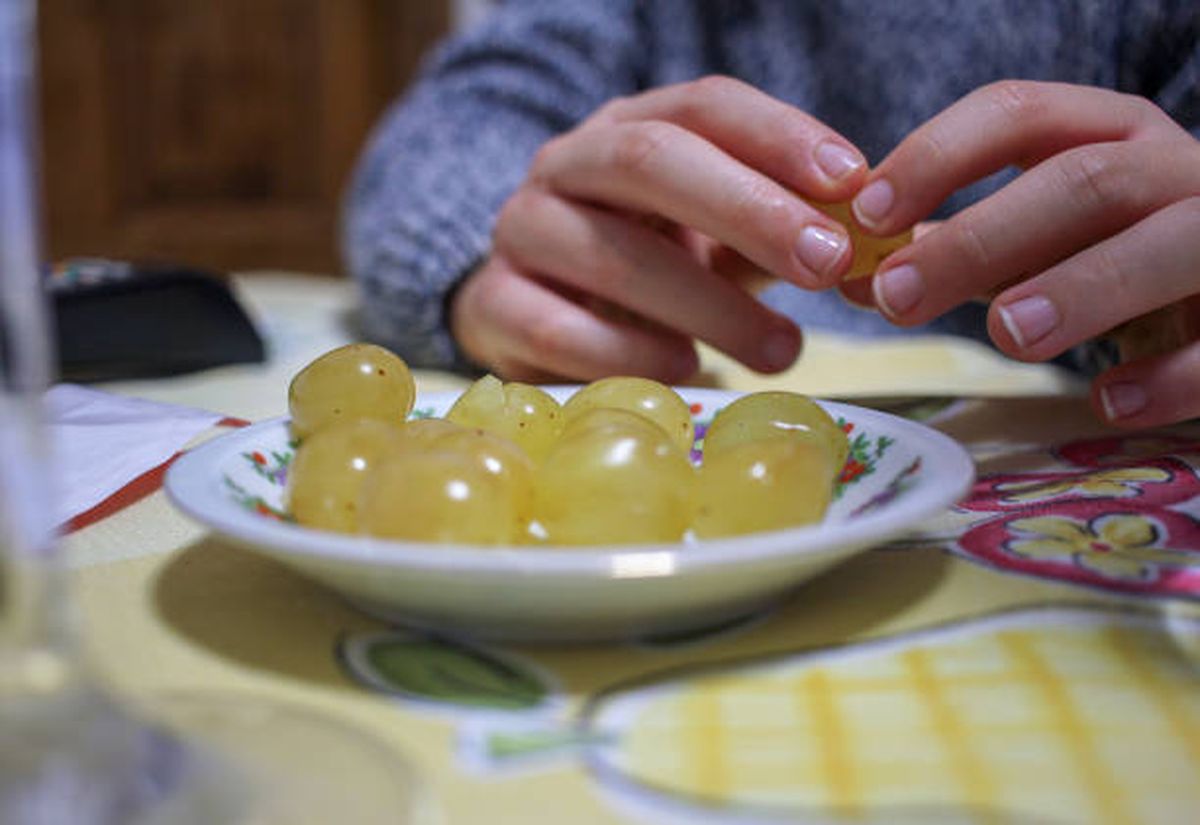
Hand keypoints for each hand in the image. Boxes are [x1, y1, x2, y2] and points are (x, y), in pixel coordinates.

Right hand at [450, 76, 867, 382]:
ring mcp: (521, 231)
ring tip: (783, 352)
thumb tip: (902, 251)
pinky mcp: (491, 305)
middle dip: (749, 209)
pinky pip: (555, 329)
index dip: (778, 134)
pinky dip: (628, 354)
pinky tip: (686, 371)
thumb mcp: (724, 238)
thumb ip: (799, 235)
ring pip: (608, 252)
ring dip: (706, 304)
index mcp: (630, 128)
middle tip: (827, 265)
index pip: (702, 106)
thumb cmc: (651, 267)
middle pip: (650, 162)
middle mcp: (567, 164)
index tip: (853, 180)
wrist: (535, 311)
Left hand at [851, 80, 1199, 427]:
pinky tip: (1108, 401)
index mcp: (1108, 135)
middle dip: (982, 237)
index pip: (1018, 114)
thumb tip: (855, 275)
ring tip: (1006, 335)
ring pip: (1170, 243)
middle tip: (900, 296)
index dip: (936, 155)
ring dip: (1082, 288)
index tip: (866, 213)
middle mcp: (1176, 170)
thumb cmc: (1120, 255)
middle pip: (1083, 182)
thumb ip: (959, 248)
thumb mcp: (1042, 237)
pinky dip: (1168, 375)